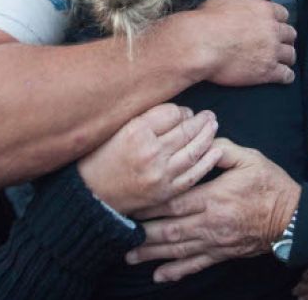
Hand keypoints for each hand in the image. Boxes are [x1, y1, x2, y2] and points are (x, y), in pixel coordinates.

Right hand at [78, 104, 221, 215]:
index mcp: (136, 131)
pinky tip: (217, 150)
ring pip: (194, 150)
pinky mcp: (165, 191)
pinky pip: (194, 174)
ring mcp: (160, 174)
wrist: (90, 195)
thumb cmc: (100, 158)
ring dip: (208, 136)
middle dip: (201, 121)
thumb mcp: (115, 129)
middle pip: (186, 130)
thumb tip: (178, 112)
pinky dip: (208, 161)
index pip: (172, 113)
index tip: (183, 112)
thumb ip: (145, 118)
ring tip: (213, 126)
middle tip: (209, 115)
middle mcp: (150, 152)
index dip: (181, 111)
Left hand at [125, 138, 300, 282]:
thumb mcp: (249, 158)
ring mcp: (215, 242)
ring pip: (177, 250)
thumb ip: (222, 149)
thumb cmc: (270, 184)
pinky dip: (176, 271)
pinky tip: (158, 275)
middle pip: (169, 229)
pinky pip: (196, 265)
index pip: (173, 202)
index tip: (129, 204)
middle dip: (142, 232)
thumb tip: (201, 140)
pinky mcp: (222, 254)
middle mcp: (210, 223)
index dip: (149, 205)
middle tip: (118, 232)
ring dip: (151, 253)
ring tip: (128, 255)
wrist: (293, 218)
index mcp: (213, 197)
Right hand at [181, 0, 296, 85]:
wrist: (202, 44)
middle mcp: (273, 30)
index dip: (279, 21)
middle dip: (285, 39)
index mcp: (264, 10)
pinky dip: (286, 76)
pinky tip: (284, 77)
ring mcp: (272, 51)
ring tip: (283, 62)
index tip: (275, 26)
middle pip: (290, 34)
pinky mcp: (267, 71)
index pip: (283, 14)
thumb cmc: (208, 19)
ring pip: (291, 55)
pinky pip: (286, 75)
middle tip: (279, 44)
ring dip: (287, 57)